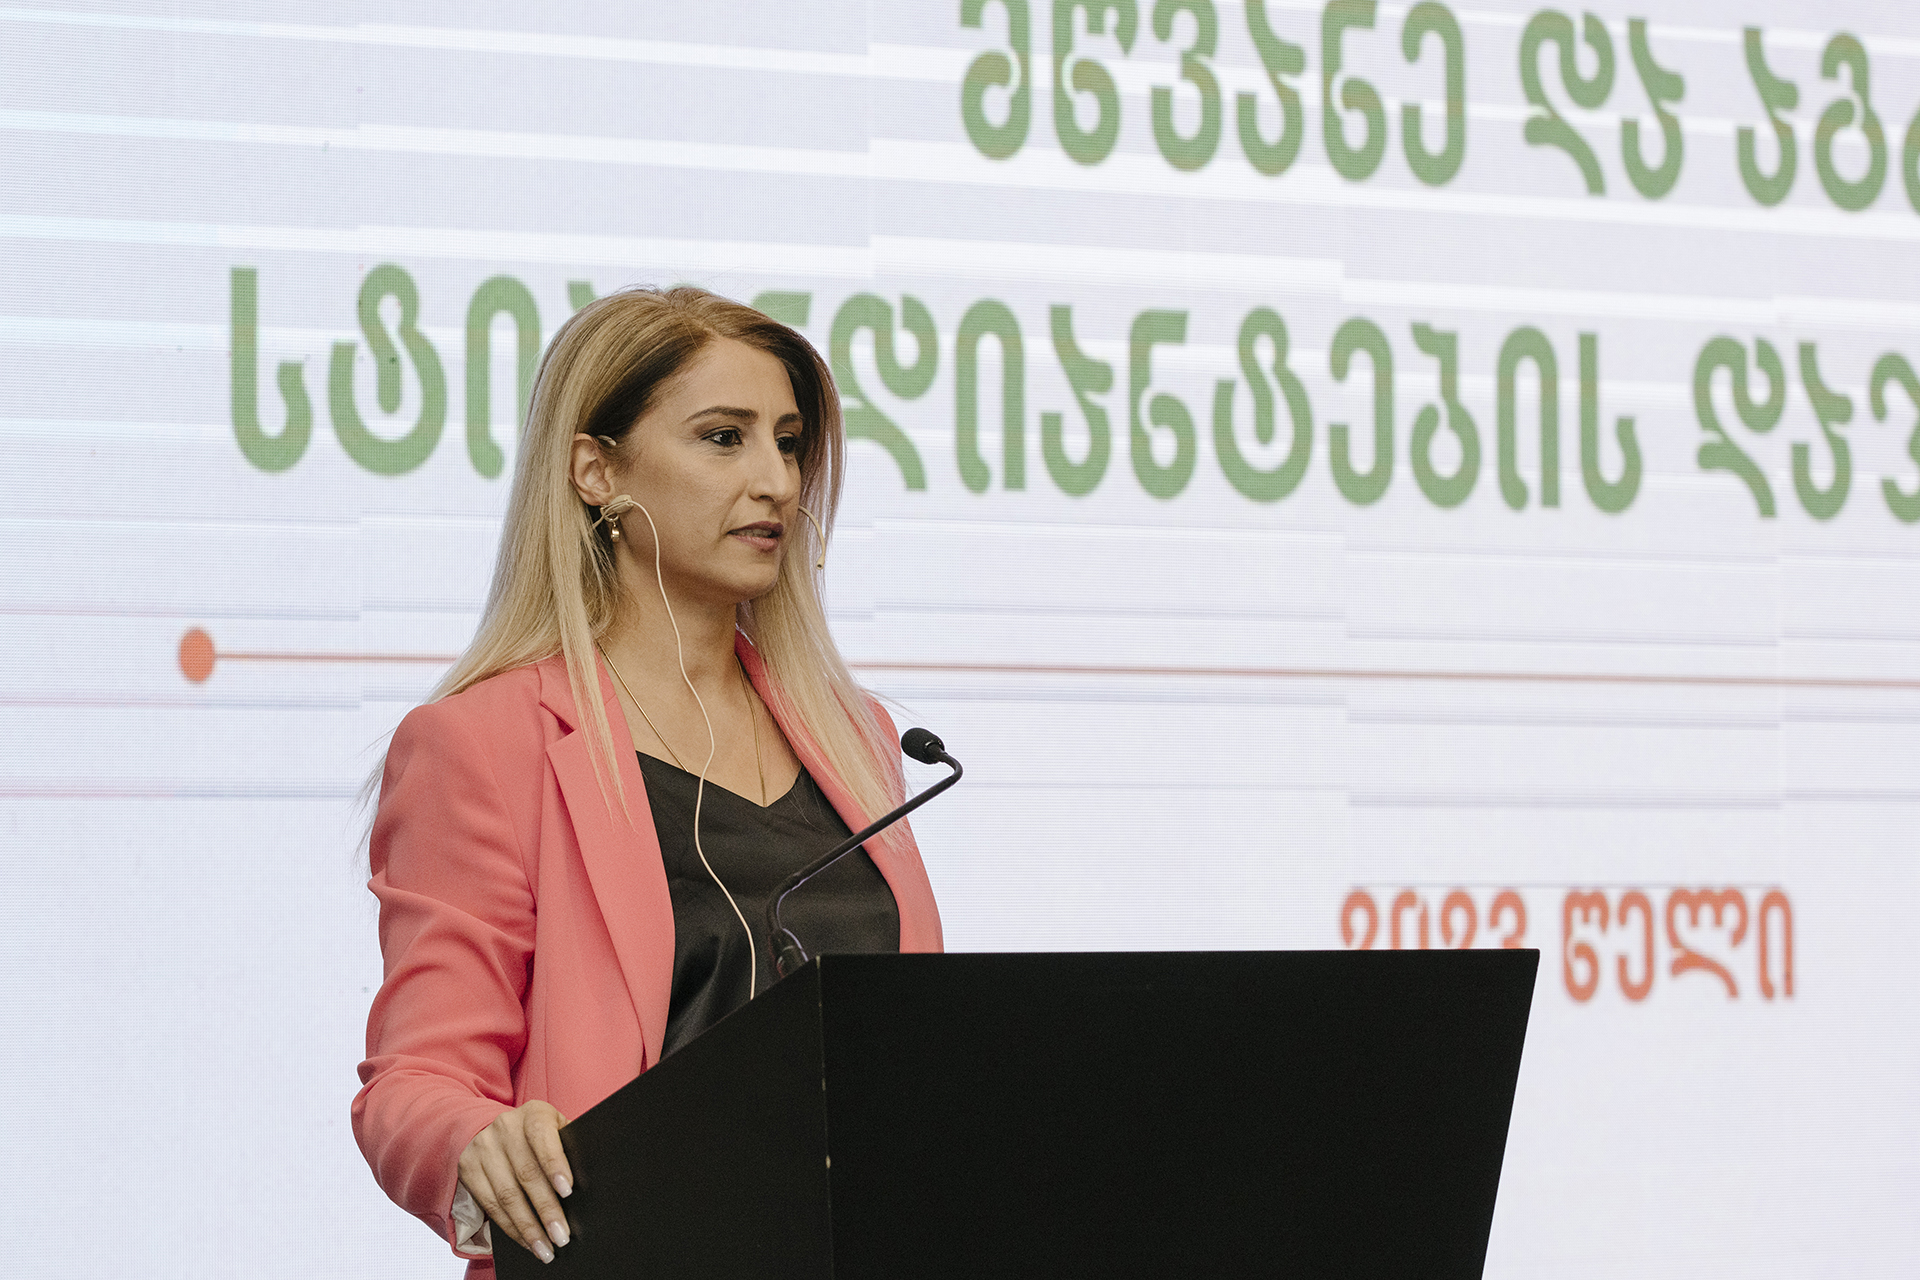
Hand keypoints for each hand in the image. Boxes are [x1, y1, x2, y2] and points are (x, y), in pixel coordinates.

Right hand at [457, 1100, 573, 1263]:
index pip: (543, 1138)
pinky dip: (510, 1227)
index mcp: (534, 1114)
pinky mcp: (468, 1167)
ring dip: (527, 1227)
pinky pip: (490, 1205)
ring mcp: (483, 1147)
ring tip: (545, 1248)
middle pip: (526, 1174)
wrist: (494, 1129)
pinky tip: (526, 1240)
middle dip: (546, 1209)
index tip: (568, 1191)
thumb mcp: (556, 1130)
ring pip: (506, 1195)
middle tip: (561, 1236)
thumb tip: (591, 1181)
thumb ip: (569, 1147)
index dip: (555, 1165)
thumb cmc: (540, 1136)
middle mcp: (506, 1127)